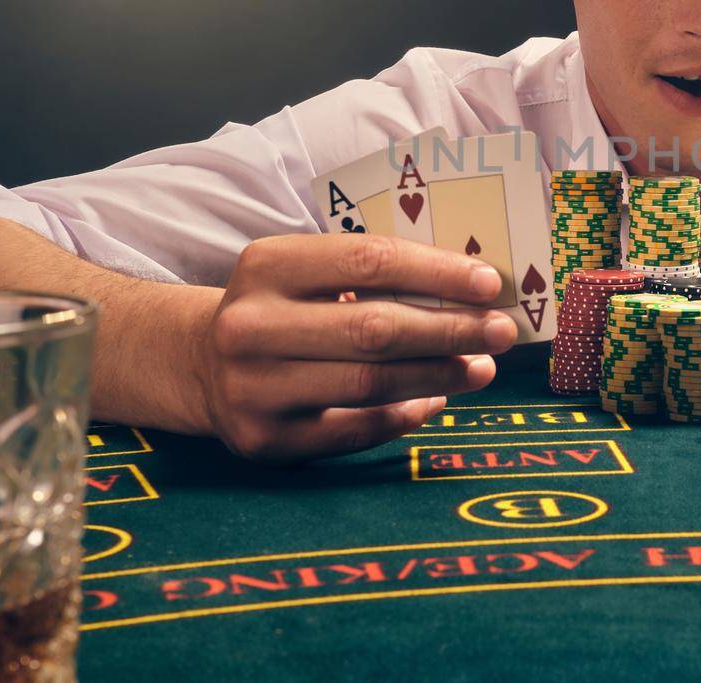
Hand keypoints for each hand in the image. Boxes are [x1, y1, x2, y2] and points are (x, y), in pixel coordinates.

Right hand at [196, 233, 516, 462]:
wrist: (199, 363)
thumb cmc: (281, 308)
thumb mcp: (305, 272)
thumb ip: (372, 274)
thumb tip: (470, 291)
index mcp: (266, 265)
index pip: (368, 261)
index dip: (436, 272)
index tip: (489, 284)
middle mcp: (251, 326)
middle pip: (375, 329)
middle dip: (451, 330)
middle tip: (501, 332)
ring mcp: (253, 388)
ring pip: (370, 384)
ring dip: (439, 376)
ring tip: (481, 367)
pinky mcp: (264, 439)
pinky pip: (355, 430)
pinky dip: (404, 416)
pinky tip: (436, 400)